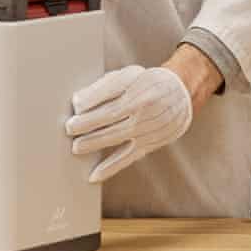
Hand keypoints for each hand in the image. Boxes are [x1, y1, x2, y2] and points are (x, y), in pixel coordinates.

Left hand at [65, 65, 192, 183]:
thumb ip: (105, 85)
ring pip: (117, 137)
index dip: (91, 100)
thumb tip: (78, 102)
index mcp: (137, 85)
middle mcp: (144, 106)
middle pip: (111, 115)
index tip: (74, 105)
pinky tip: (94, 175)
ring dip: (94, 143)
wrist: (181, 94)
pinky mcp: (149, 144)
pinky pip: (127, 157)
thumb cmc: (147, 82)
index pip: (110, 93)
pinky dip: (110, 167)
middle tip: (69, 128)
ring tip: (76, 147)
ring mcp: (147, 127)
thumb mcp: (129, 74)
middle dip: (87, 123)